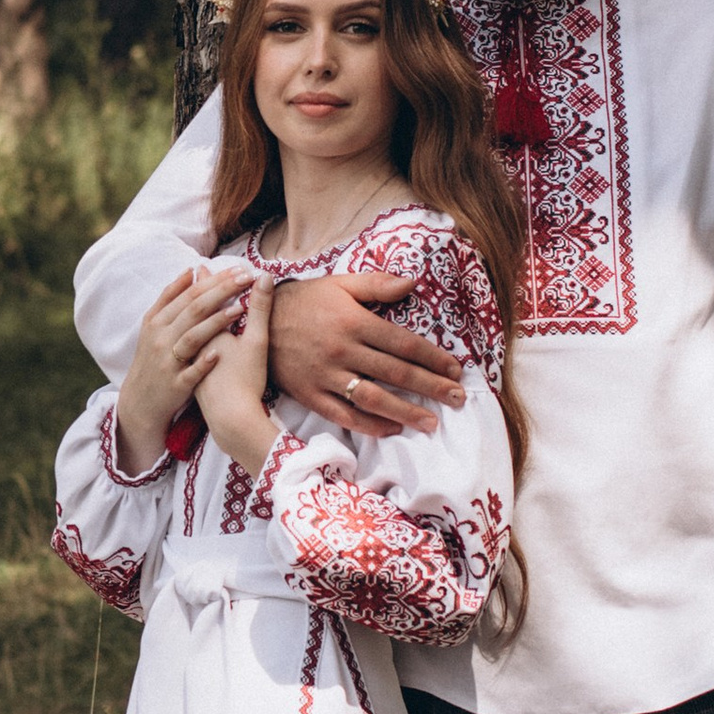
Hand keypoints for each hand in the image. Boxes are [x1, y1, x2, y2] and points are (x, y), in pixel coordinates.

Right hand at [114, 264, 253, 474]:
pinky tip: (220, 352)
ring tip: (240, 309)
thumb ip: (170, 298)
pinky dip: (204, 362)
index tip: (239, 268)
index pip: (189, 293)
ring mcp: (168, 361)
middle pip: (194, 309)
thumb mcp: (153, 326)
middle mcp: (161, 338)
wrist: (140, 400)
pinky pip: (191, 371)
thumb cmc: (153, 358)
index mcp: (157, 320)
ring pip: (193, 337)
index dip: (215, 280)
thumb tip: (191, 271)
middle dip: (221, 291)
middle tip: (246, 278)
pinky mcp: (175, 384)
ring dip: (216, 322)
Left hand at [199, 276, 278, 475]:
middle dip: (194, 293)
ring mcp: (189, 362)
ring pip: (183, 331)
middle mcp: (192, 343)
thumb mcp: (256, 341)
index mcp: (206, 331)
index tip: (204, 266)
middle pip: (189, 311)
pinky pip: (185, 350)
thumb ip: (260, 308)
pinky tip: (194, 342)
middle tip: (195, 277)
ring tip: (190, 304)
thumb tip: (264, 276)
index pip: (202, 298)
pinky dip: (188, 337)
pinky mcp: (191, 378)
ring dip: (187, 314)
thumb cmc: (245, 381)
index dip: (207, 281)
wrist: (230, 420)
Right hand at [270, 270, 464, 436]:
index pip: (404, 344)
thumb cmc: (304, 301)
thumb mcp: (339, 283)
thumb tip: (412, 283)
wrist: (256, 321)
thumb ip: (376, 284)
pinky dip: (369, 425)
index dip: (433, 358)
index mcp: (354, 322)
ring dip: (405, 412)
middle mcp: (343, 350)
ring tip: (431, 422)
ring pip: (373, 399)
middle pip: (396, 373)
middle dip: (431, 387)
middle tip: (458, 399)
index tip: (455, 370)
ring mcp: (325, 376)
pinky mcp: (310, 394)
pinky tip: (392, 429)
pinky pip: (343, 416)